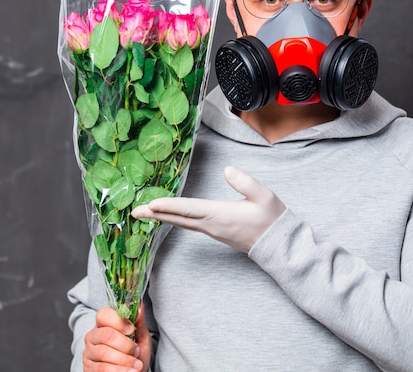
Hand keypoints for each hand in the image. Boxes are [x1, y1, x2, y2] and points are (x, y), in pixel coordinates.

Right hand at [83, 304, 149, 371]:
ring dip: (124, 360)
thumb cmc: (135, 354)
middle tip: (136, 350)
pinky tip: (129, 371)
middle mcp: (93, 337)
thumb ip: (139, 322)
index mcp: (104, 324)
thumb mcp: (140, 337)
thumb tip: (140, 306)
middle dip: (125, 344)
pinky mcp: (88, 369)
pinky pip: (102, 368)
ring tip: (136, 365)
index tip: (131, 329)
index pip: (103, 314)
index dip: (118, 321)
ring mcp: (89, 353)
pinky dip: (119, 370)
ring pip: (104, 353)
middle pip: (105, 335)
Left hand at [131, 166, 285, 252]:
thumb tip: (227, 169)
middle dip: (156, 214)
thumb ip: (245, 182)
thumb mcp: (264, 196)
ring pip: (182, 223)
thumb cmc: (271, 219)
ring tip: (146, 211)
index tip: (151, 204)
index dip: (169, 206)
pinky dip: (175, 219)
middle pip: (178, 219)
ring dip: (163, 217)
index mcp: (220, 215)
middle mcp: (212, 225)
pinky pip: (189, 225)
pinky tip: (169, 216)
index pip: (189, 209)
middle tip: (134, 210)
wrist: (277, 244)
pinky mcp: (215, 232)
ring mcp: (213, 231)